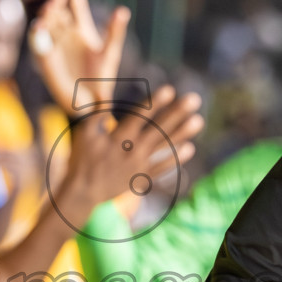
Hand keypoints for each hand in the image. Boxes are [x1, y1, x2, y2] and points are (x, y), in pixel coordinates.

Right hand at [30, 0, 130, 110]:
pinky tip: (40, 26)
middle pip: (58, 14)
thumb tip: (123, 10)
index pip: (77, 11)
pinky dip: (37, 33)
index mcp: (83, 32)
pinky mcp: (45, 58)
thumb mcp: (109, 52)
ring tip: (49, 8)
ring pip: (47, 24)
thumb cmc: (102, 77)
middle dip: (56, 4)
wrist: (88, 101)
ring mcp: (55, 45)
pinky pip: (38, 42)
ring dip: (46, 15)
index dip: (76, 2)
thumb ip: (115, 31)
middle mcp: (66, 35)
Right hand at [54, 84, 202, 225]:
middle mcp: (133, 149)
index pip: (140, 115)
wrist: (83, 192)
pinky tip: (190, 148)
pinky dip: (175, 158)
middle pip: (159, 128)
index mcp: (119, 136)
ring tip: (199, 120)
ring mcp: (139, 164)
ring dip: (182, 133)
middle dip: (177, 113)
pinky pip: (162, 167)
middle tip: (195, 100)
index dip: (155, 102)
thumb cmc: (82, 159)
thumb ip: (97, 114)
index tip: (170, 89)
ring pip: (164, 146)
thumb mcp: (85, 134)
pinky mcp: (142, 176)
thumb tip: (103, 92)